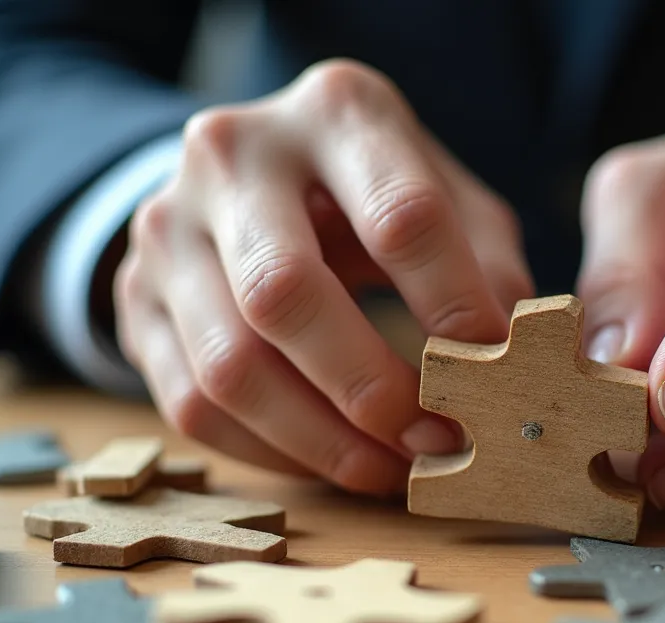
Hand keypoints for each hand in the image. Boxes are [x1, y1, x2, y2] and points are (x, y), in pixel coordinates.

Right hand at [114, 59, 532, 494]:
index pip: (401, 216)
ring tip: (392, 469)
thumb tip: (528, 359)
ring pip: (231, 366)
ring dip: (322, 440)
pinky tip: (333, 460)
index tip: (495, 370)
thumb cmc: (372, 189)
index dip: (454, 306)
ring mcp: (168, 225)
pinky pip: (192, 403)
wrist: (248, 170)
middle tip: (435, 440)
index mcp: (336, 112)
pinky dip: (272, 452)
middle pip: (286, 294)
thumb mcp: (445, 194)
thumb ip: (489, 264)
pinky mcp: (135, 296)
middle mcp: (233, 154)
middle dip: (370, 388)